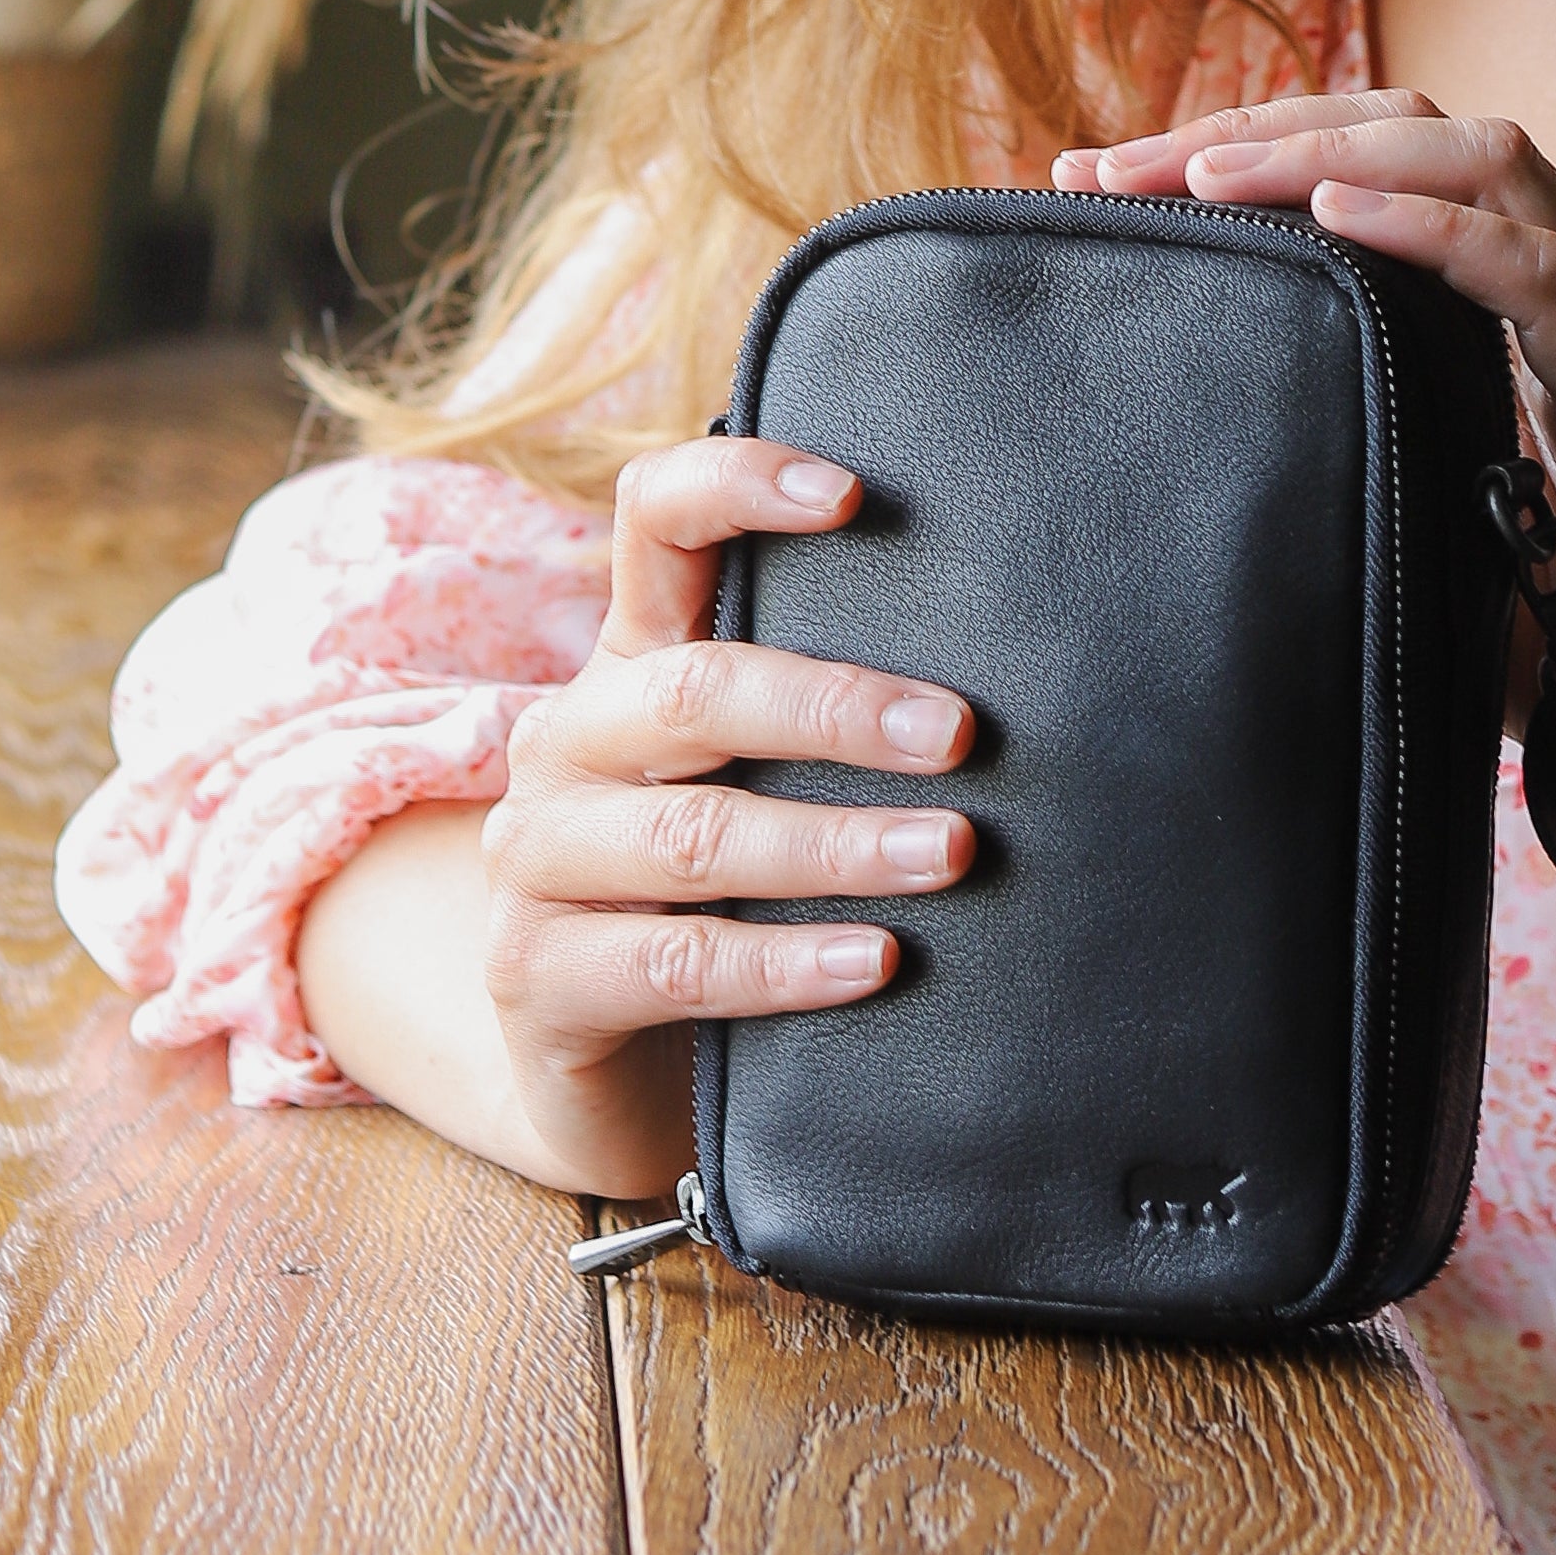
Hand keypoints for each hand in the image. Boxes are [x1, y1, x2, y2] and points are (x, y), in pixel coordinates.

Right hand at [476, 434, 977, 1195]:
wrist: (609, 1069)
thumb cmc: (726, 888)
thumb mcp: (761, 772)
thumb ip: (826, 701)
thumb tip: (1021, 645)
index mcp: (631, 659)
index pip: (653, 521)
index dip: (736, 485)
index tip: (852, 495)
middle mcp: (568, 739)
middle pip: (696, 691)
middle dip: (838, 709)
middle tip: (961, 734)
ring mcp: (534, 859)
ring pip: (695, 835)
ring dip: (837, 844)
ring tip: (950, 852)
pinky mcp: (536, 978)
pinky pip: (677, 964)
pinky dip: (785, 963)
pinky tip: (875, 961)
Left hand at [1059, 92, 1555, 1087]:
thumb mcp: (1442, 545)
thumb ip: (1366, 481)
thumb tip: (1208, 496)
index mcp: (1530, 315)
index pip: (1393, 162)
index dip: (1256, 152)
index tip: (1114, 187)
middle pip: (1424, 126)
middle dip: (1259, 127)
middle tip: (1110, 168)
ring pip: (1489, 158)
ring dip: (1331, 150)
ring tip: (1201, 173)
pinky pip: (1537, 271)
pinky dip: (1432, 226)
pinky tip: (1335, 212)